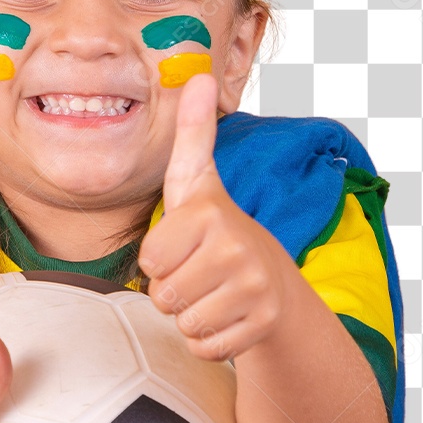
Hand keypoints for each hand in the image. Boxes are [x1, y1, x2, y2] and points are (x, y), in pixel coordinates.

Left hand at [138, 72, 292, 360]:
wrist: (273, 280)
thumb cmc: (217, 230)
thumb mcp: (197, 182)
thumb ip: (192, 135)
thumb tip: (199, 75)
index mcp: (210, 213)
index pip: (149, 258)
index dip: (158, 257)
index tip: (183, 243)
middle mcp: (237, 248)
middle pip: (163, 294)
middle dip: (172, 289)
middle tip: (198, 271)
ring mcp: (254, 289)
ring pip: (183, 322)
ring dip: (190, 314)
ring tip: (212, 292)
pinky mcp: (262, 325)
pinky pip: (205, 346)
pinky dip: (208, 339)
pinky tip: (226, 315)